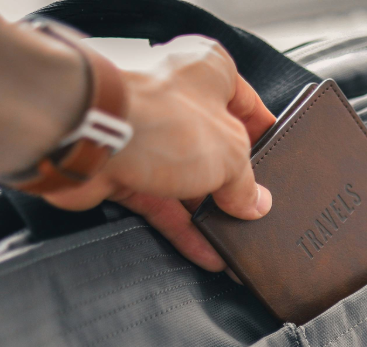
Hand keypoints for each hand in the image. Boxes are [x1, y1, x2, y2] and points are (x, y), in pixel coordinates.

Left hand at [41, 37, 273, 272]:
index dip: (265, 137)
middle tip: (257, 212)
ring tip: (236, 243)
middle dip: (235, 184)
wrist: (88, 136)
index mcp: (209, 72)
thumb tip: (255, 203)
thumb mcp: (229, 155)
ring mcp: (149, 135)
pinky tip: (207, 254)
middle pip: (217, 146)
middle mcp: (177, 98)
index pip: (247, 104)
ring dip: (209, 214)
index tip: (278, 167)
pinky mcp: (124, 169)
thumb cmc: (159, 121)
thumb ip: (246, 183)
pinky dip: (184, 230)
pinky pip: (163, 205)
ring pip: (188, 180)